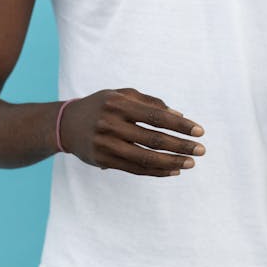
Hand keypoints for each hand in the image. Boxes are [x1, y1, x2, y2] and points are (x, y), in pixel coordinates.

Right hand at [59, 88, 204, 176]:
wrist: (65, 124)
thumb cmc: (102, 105)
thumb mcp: (122, 95)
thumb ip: (150, 102)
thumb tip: (180, 115)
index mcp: (118, 104)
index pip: (156, 116)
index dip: (180, 124)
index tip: (199, 130)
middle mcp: (111, 124)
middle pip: (153, 139)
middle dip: (181, 146)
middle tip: (201, 150)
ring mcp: (106, 144)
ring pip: (145, 158)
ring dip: (171, 162)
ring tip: (190, 163)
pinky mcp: (103, 160)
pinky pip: (135, 169)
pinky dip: (156, 171)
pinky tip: (173, 170)